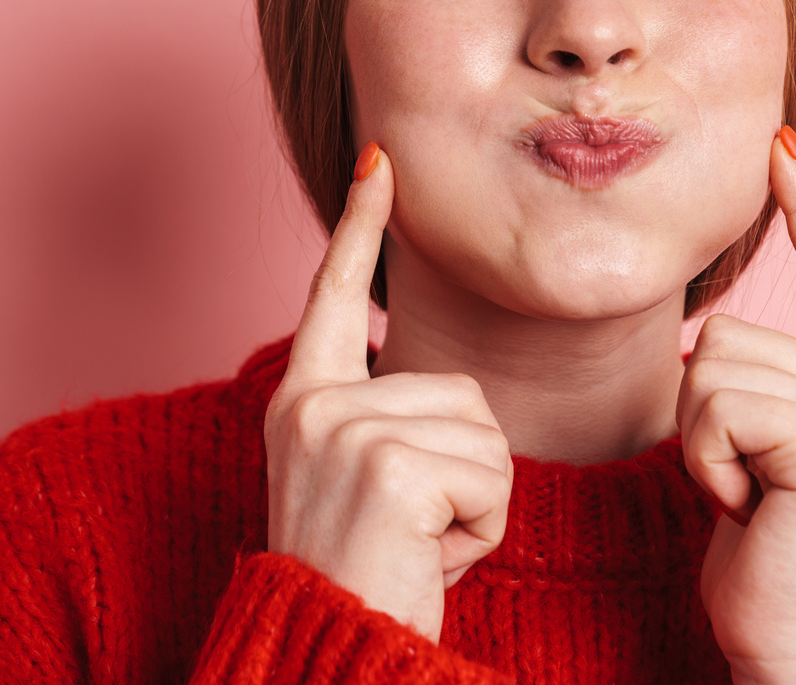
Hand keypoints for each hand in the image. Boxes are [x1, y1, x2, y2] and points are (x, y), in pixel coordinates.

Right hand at [264, 143, 513, 640]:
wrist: (330, 656)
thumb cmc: (362, 581)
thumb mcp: (360, 485)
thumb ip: (388, 424)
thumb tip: (446, 393)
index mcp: (303, 401)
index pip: (334, 296)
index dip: (360, 226)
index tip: (380, 159)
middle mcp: (314, 404)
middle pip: (462, 392)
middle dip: (468, 470)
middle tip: (413, 533)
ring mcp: (346, 428)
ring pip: (487, 433)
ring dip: (478, 502)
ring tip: (420, 545)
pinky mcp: (387, 462)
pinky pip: (492, 474)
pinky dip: (483, 530)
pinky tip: (431, 557)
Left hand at [678, 128, 795, 684]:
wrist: (784, 640)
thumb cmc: (755, 550)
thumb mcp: (743, 453)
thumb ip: (743, 388)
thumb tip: (702, 341)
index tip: (780, 146)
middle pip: (718, 330)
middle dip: (699, 413)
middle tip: (740, 482)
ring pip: (708, 364)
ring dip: (698, 442)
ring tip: (744, 495)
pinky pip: (715, 407)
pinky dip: (705, 463)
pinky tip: (744, 506)